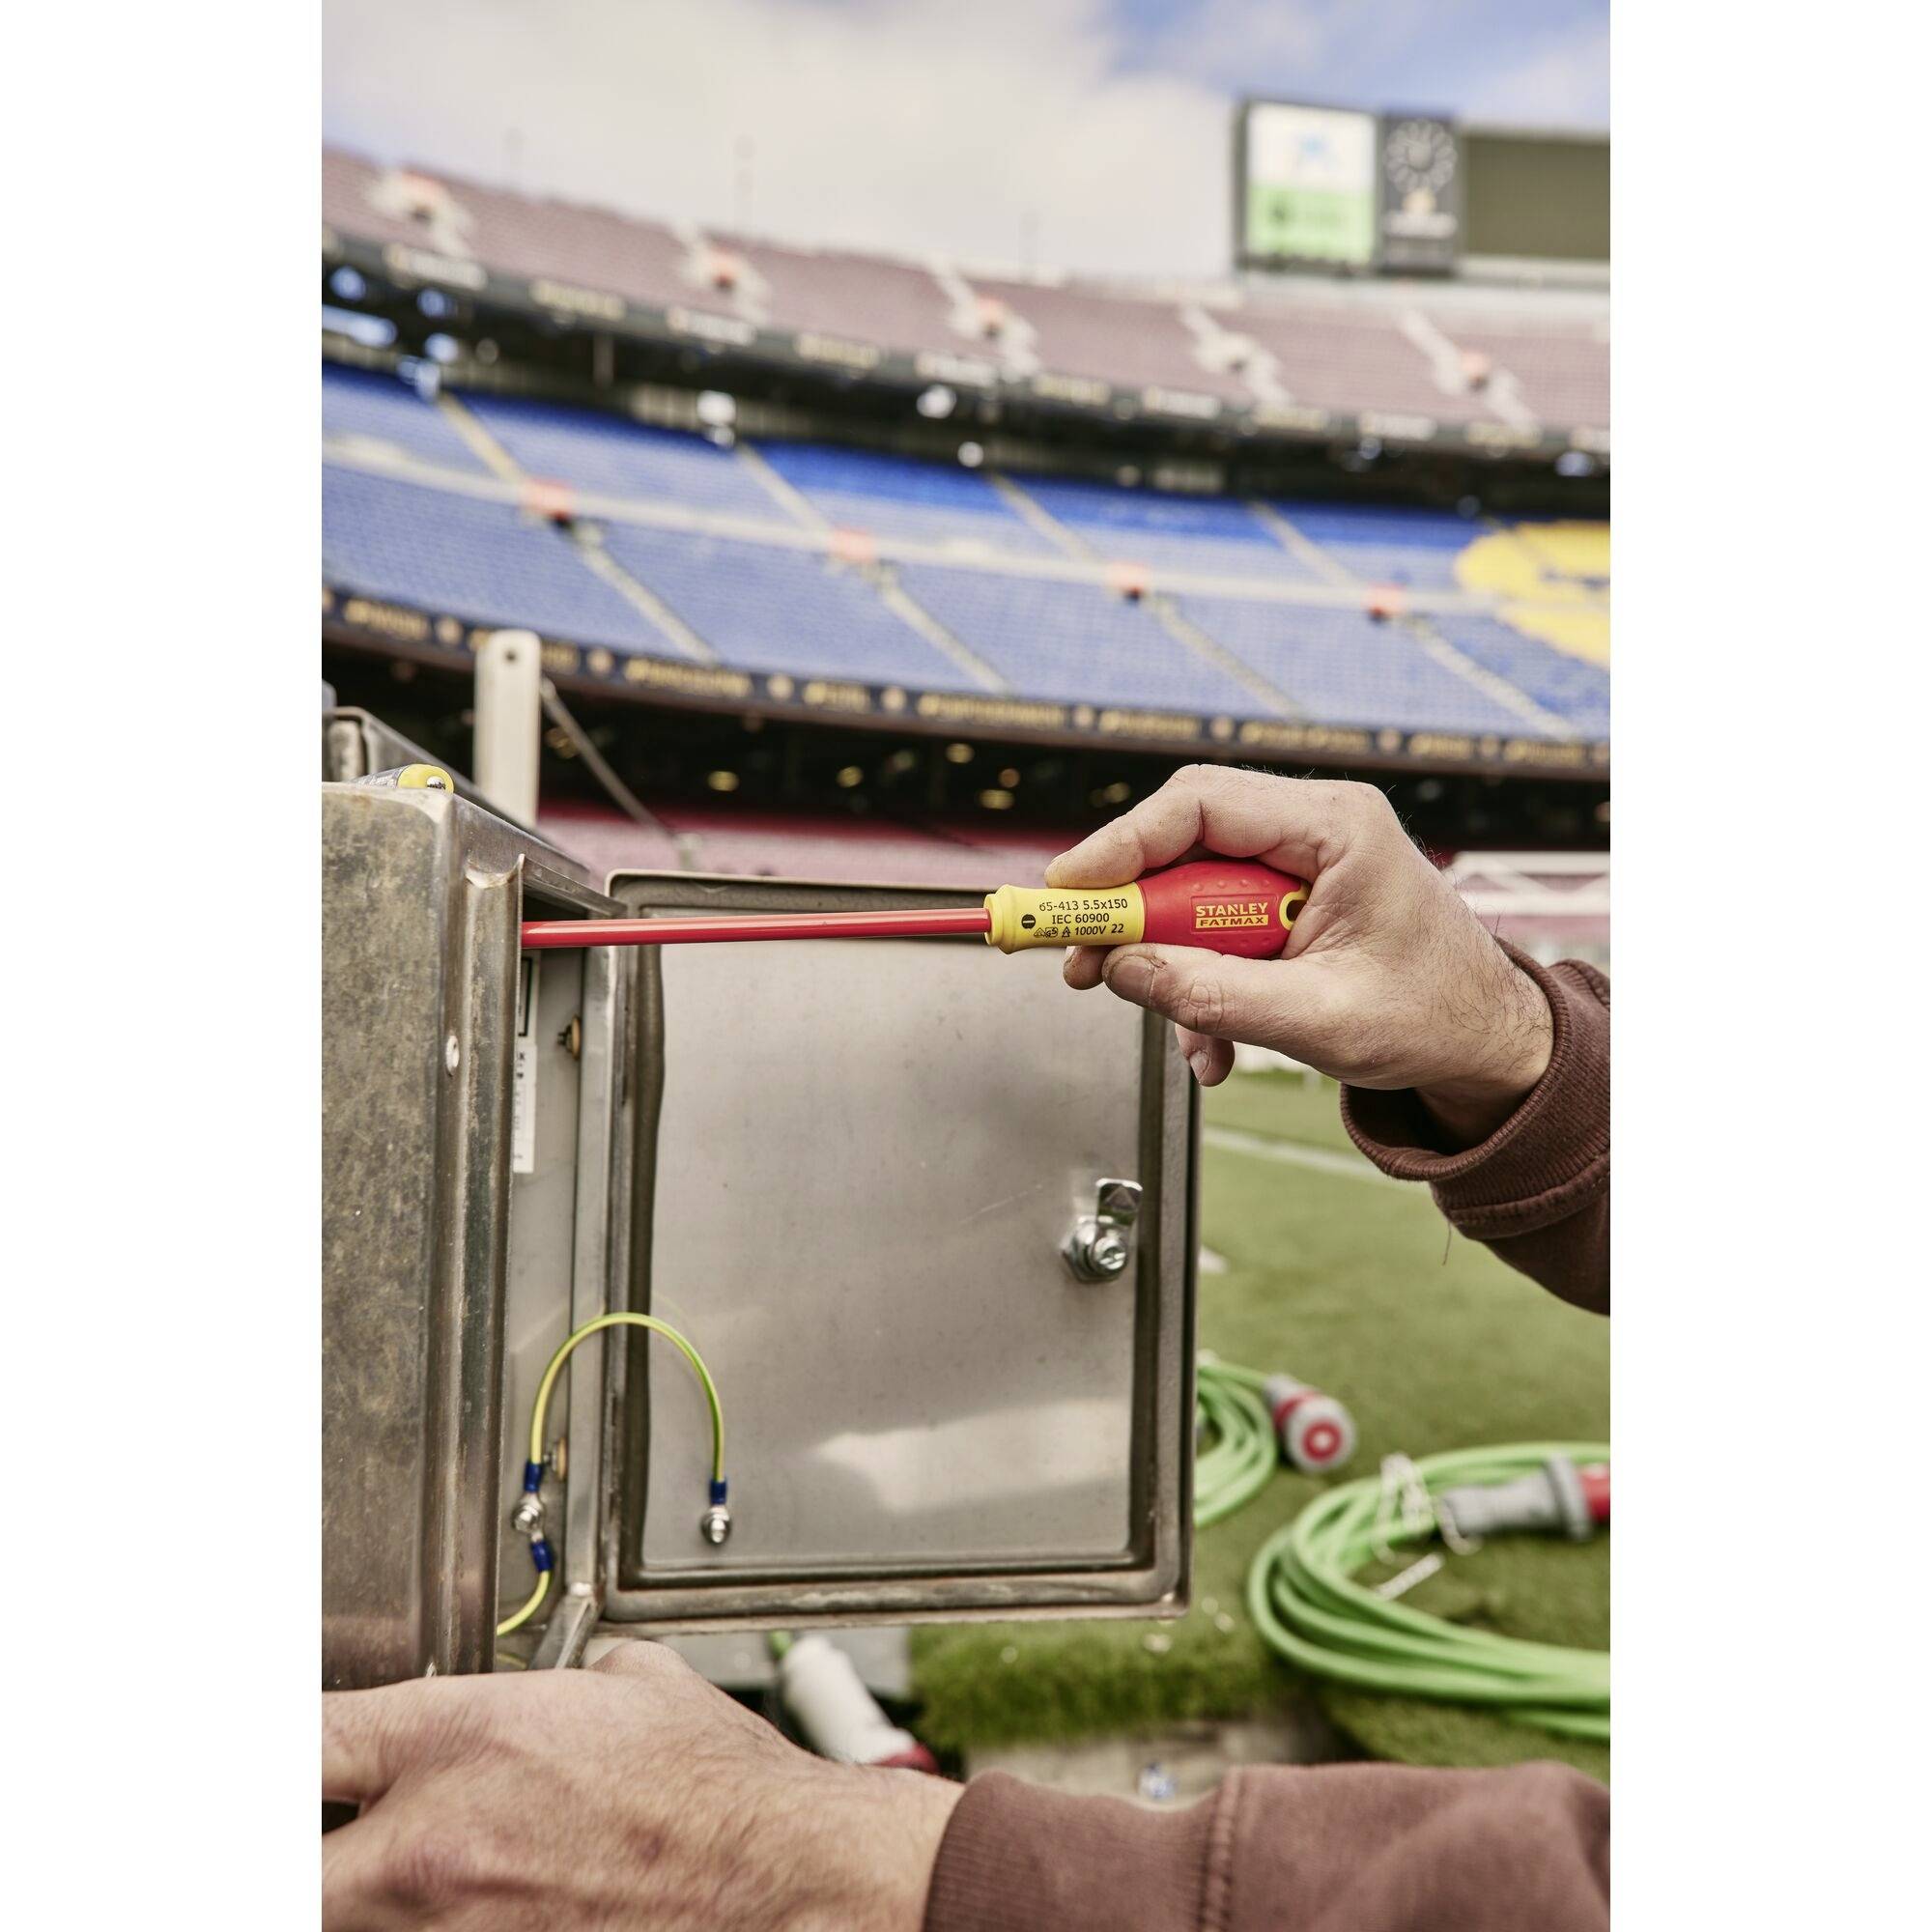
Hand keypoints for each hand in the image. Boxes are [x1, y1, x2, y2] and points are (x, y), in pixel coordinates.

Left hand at [322, 1641, 959, 1931]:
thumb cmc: (718, 1793)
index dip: (268, 1752)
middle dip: (296, 1851)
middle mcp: (432, 1846)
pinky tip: (486, 1902)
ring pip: (345, 1916)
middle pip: (279, 1864)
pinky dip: (428, 1923)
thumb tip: (563, 1683)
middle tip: (326, 1838)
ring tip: (431, 1874)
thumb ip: (566, 1679)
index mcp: (462, 1739)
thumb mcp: (632, 1684)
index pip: (299, 1740)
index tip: (286, 1763)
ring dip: (368, 1890)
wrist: (781, 1881)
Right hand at [1054, 767, 1552, 1145]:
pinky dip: (1200, 987)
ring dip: (1171, 967)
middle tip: (1082, 962)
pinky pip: (1213, 931)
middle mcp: (1314, 828)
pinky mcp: (1287, 903)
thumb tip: (1123, 971)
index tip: (1069, 890)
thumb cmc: (1436, 1018)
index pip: (1201, 804)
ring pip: (1191, 896)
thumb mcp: (1318, 1018)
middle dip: (1131, 913)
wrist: (1488, 1043)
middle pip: (1183, 845)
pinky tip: (1213, 1045)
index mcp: (1337, 826)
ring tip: (1181, 1034)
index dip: (1122, 843)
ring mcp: (1299, 864)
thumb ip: (1213, 996)